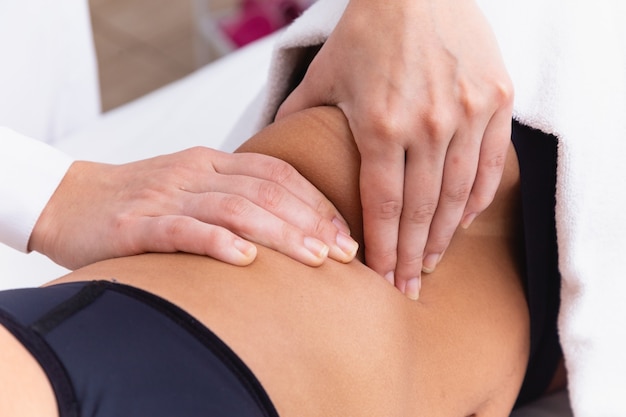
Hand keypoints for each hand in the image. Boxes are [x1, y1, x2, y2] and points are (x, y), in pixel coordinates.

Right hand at [29, 147, 357, 268]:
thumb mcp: (191, 186)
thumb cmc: (140, 200)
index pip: (276, 174)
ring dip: (280, 233)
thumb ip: (232, 196)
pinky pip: (183, 230)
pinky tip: (246, 259)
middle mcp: (195, 174)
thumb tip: (288, 226)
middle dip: (311, 222)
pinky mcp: (136, 226)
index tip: (344, 232)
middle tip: (345, 252)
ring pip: (234, 209)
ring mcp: (166, 197)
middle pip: (265, 192)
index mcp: (211, 162)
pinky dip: (217, 242)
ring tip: (315, 258)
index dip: (316, 201)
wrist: (69, 200)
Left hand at [277, 0, 512, 298]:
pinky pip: (489, 166)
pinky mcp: (497, 100)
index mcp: (381, 125)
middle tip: (407, 288)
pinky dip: (476, 199)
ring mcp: (468, 114)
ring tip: (431, 264)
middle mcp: (428, 126)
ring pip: (457, 195)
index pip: (383, 206)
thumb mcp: (325, 73)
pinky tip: (463, 223)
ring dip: (444, 237)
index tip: (381, 280)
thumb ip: (298, 115)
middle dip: (412, 256)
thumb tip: (271, 146)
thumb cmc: (368, 31)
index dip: (382, 249)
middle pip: (420, 211)